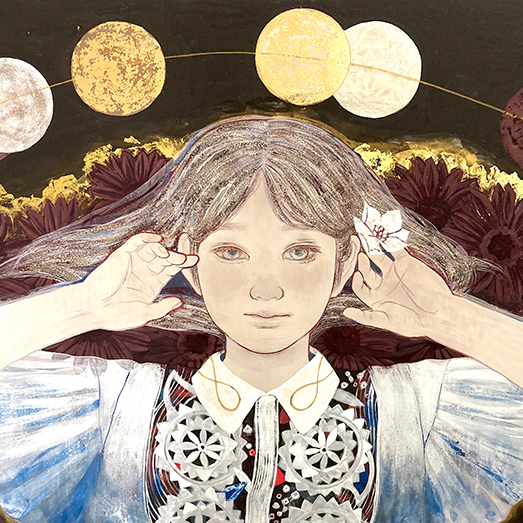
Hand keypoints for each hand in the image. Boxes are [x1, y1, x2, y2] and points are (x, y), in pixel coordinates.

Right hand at [79, 232, 197, 329]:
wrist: (93, 309)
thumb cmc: (116, 315)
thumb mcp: (145, 313)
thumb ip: (163, 307)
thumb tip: (179, 302)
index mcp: (153, 283)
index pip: (172, 269)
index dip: (184, 263)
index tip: (196, 259)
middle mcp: (145, 270)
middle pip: (167, 257)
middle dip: (178, 255)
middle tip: (186, 256)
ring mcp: (134, 261)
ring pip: (154, 249)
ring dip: (164, 249)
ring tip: (169, 255)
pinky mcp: (122, 255)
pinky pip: (136, 241)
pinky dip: (147, 238)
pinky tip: (158, 239)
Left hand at [343, 235, 454, 337]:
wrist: (439, 313)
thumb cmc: (413, 322)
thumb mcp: (387, 321)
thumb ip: (365, 316)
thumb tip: (346, 312)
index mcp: (376, 297)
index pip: (360, 286)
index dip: (356, 281)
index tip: (356, 276)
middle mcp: (383, 283)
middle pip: (366, 269)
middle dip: (361, 261)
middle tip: (359, 254)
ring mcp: (394, 272)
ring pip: (378, 256)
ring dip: (370, 246)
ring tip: (363, 236)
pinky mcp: (406, 262)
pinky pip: (395, 250)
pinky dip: (388, 242)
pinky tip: (380, 235)